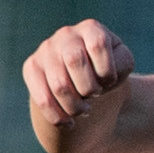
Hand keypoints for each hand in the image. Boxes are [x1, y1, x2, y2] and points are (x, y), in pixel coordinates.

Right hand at [24, 19, 133, 152]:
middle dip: (89, 88)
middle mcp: (66, 34)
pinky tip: (69, 124)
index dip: (106, 70)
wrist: (85, 85)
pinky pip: (42, 98)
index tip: (108, 82)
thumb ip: (122, 64)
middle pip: (74, 60)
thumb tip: (103, 76)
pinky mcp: (31, 67)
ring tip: (84, 111)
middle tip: (94, 95)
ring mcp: (46, 49)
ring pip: (58, 84)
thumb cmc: (106, 72)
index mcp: (91, 29)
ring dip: (76, 106)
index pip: (97, 44)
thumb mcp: (122, 67)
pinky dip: (58, 117)